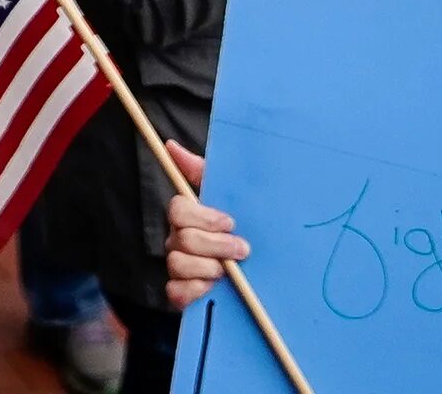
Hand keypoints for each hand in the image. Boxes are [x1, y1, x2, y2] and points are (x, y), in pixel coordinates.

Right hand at [162, 142, 246, 310]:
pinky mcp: (181, 294)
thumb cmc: (244, 230)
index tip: (230, 223)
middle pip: (182, 238)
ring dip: (209, 268)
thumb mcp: (230, 198)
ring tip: (230, 271)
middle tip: (242, 250)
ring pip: (178, 263)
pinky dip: (195, 290)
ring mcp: (178, 267)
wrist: (270, 273)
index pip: (178, 209)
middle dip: (216, 245)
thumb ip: (202, 171)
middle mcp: (178, 240)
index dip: (203, 217)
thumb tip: (171, 146)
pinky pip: (175, 291)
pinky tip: (214, 288)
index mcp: (188, 217)